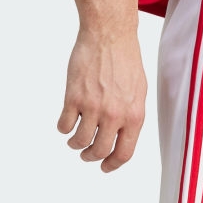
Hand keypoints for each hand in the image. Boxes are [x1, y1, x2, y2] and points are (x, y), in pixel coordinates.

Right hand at [58, 22, 147, 171]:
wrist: (108, 35)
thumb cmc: (125, 61)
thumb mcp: (138, 93)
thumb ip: (131, 117)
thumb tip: (121, 138)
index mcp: (134, 116)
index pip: (124, 153)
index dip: (112, 164)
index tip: (104, 167)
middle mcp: (114, 115)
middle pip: (100, 150)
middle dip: (91, 157)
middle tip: (86, 155)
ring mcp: (93, 106)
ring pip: (79, 141)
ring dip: (75, 145)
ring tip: (73, 141)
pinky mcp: (74, 97)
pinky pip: (65, 124)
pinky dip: (63, 129)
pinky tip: (65, 124)